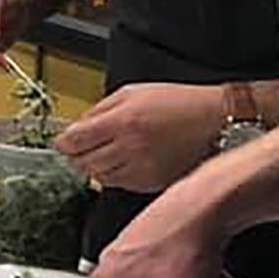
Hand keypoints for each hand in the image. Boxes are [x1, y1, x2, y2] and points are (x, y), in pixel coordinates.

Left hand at [55, 83, 222, 192]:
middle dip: (77, 154)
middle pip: (83, 162)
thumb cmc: (179, 103)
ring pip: (99, 176)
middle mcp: (129, 148)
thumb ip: (100, 109)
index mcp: (122, 121)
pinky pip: (119, 185)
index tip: (63, 141)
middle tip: (80, 147)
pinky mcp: (151, 184)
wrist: (216, 122)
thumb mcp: (134, 92)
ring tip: (105, 152)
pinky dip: (114, 175)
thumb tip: (76, 126)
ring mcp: (141, 169)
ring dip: (95, 166)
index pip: (75, 141)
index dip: (63, 142)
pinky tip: (123, 161)